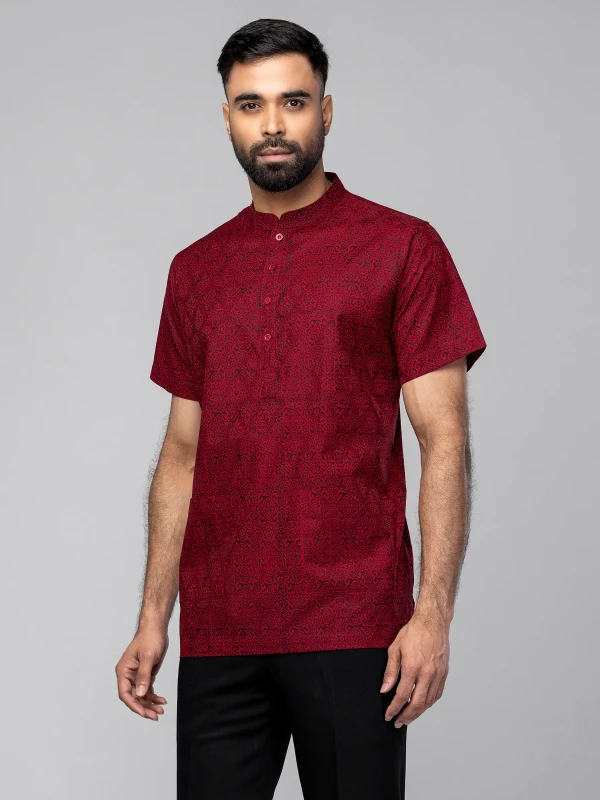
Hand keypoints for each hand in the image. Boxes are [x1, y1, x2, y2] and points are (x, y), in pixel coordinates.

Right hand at [115, 626, 168, 720]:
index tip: (144, 712)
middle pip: (133, 697)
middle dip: (144, 707)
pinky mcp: (145, 674)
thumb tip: (139, 694)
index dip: (133, 705)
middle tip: (155, 715)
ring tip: (161, 710)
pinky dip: (153, 696)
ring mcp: (136, 676)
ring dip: (150, 704)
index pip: (124, 693)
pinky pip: (147, 690)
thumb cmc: (150, 638)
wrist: (157, 627)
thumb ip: (144, 676)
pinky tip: (162, 700)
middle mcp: (128, 675)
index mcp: (123, 671)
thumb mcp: (148, 657)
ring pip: (140, 695)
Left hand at [380, 611, 449, 726]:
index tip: (388, 716)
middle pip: (417, 704)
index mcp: (413, 666)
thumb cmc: (413, 632)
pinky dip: (428, 703)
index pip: (402, 695)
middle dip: (406, 716)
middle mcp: (427, 673)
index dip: (394, 708)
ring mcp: (438, 674)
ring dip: (418, 713)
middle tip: (398, 723)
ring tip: (408, 717)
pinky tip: (421, 705)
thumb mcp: (395, 648)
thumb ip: (390, 671)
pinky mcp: (444, 673)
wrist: (433, 622)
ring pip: (428, 702)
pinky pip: (437, 694)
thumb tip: (384, 690)